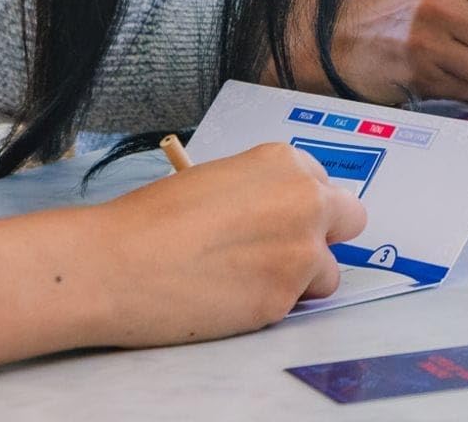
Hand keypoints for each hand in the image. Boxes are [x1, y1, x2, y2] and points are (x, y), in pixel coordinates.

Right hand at [0, 142, 365, 368]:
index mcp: (285, 162)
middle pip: (350, 219)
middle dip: (325, 236)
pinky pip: (296, 305)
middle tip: (283, 252)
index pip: (324, 185)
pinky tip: (232, 297)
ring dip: (301, 279)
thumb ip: (266, 191)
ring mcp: (301, 249)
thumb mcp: (222, 179)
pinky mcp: (286, 296)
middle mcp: (305, 199)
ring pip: (329, 272)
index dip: (303, 207)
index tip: (280, 221)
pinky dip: (272, 305)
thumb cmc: (154, 218)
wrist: (117, 262)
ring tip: (248, 280)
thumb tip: (284, 212)